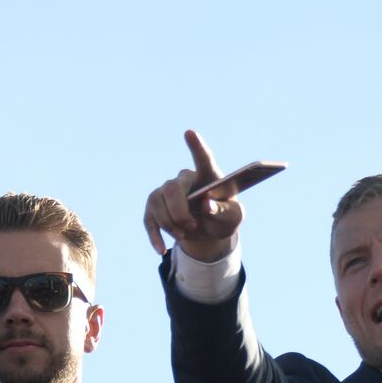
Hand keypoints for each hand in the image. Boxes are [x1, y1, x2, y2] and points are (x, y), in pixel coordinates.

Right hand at [143, 130, 242, 260]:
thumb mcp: (233, 219)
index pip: (203, 158)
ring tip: (184, 236)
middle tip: (192, 226)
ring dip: (169, 224)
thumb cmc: (224, 218)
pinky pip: (149, 218)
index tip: (189, 133)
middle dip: (179, 211)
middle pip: (173, 187)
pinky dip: (155, 235)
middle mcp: (185, 178)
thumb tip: (207, 205)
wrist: (209, 232)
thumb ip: (224, 211)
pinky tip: (162, 249)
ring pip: (157, 202)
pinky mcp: (155, 207)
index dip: (196, 146)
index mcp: (209, 175)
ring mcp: (167, 191)